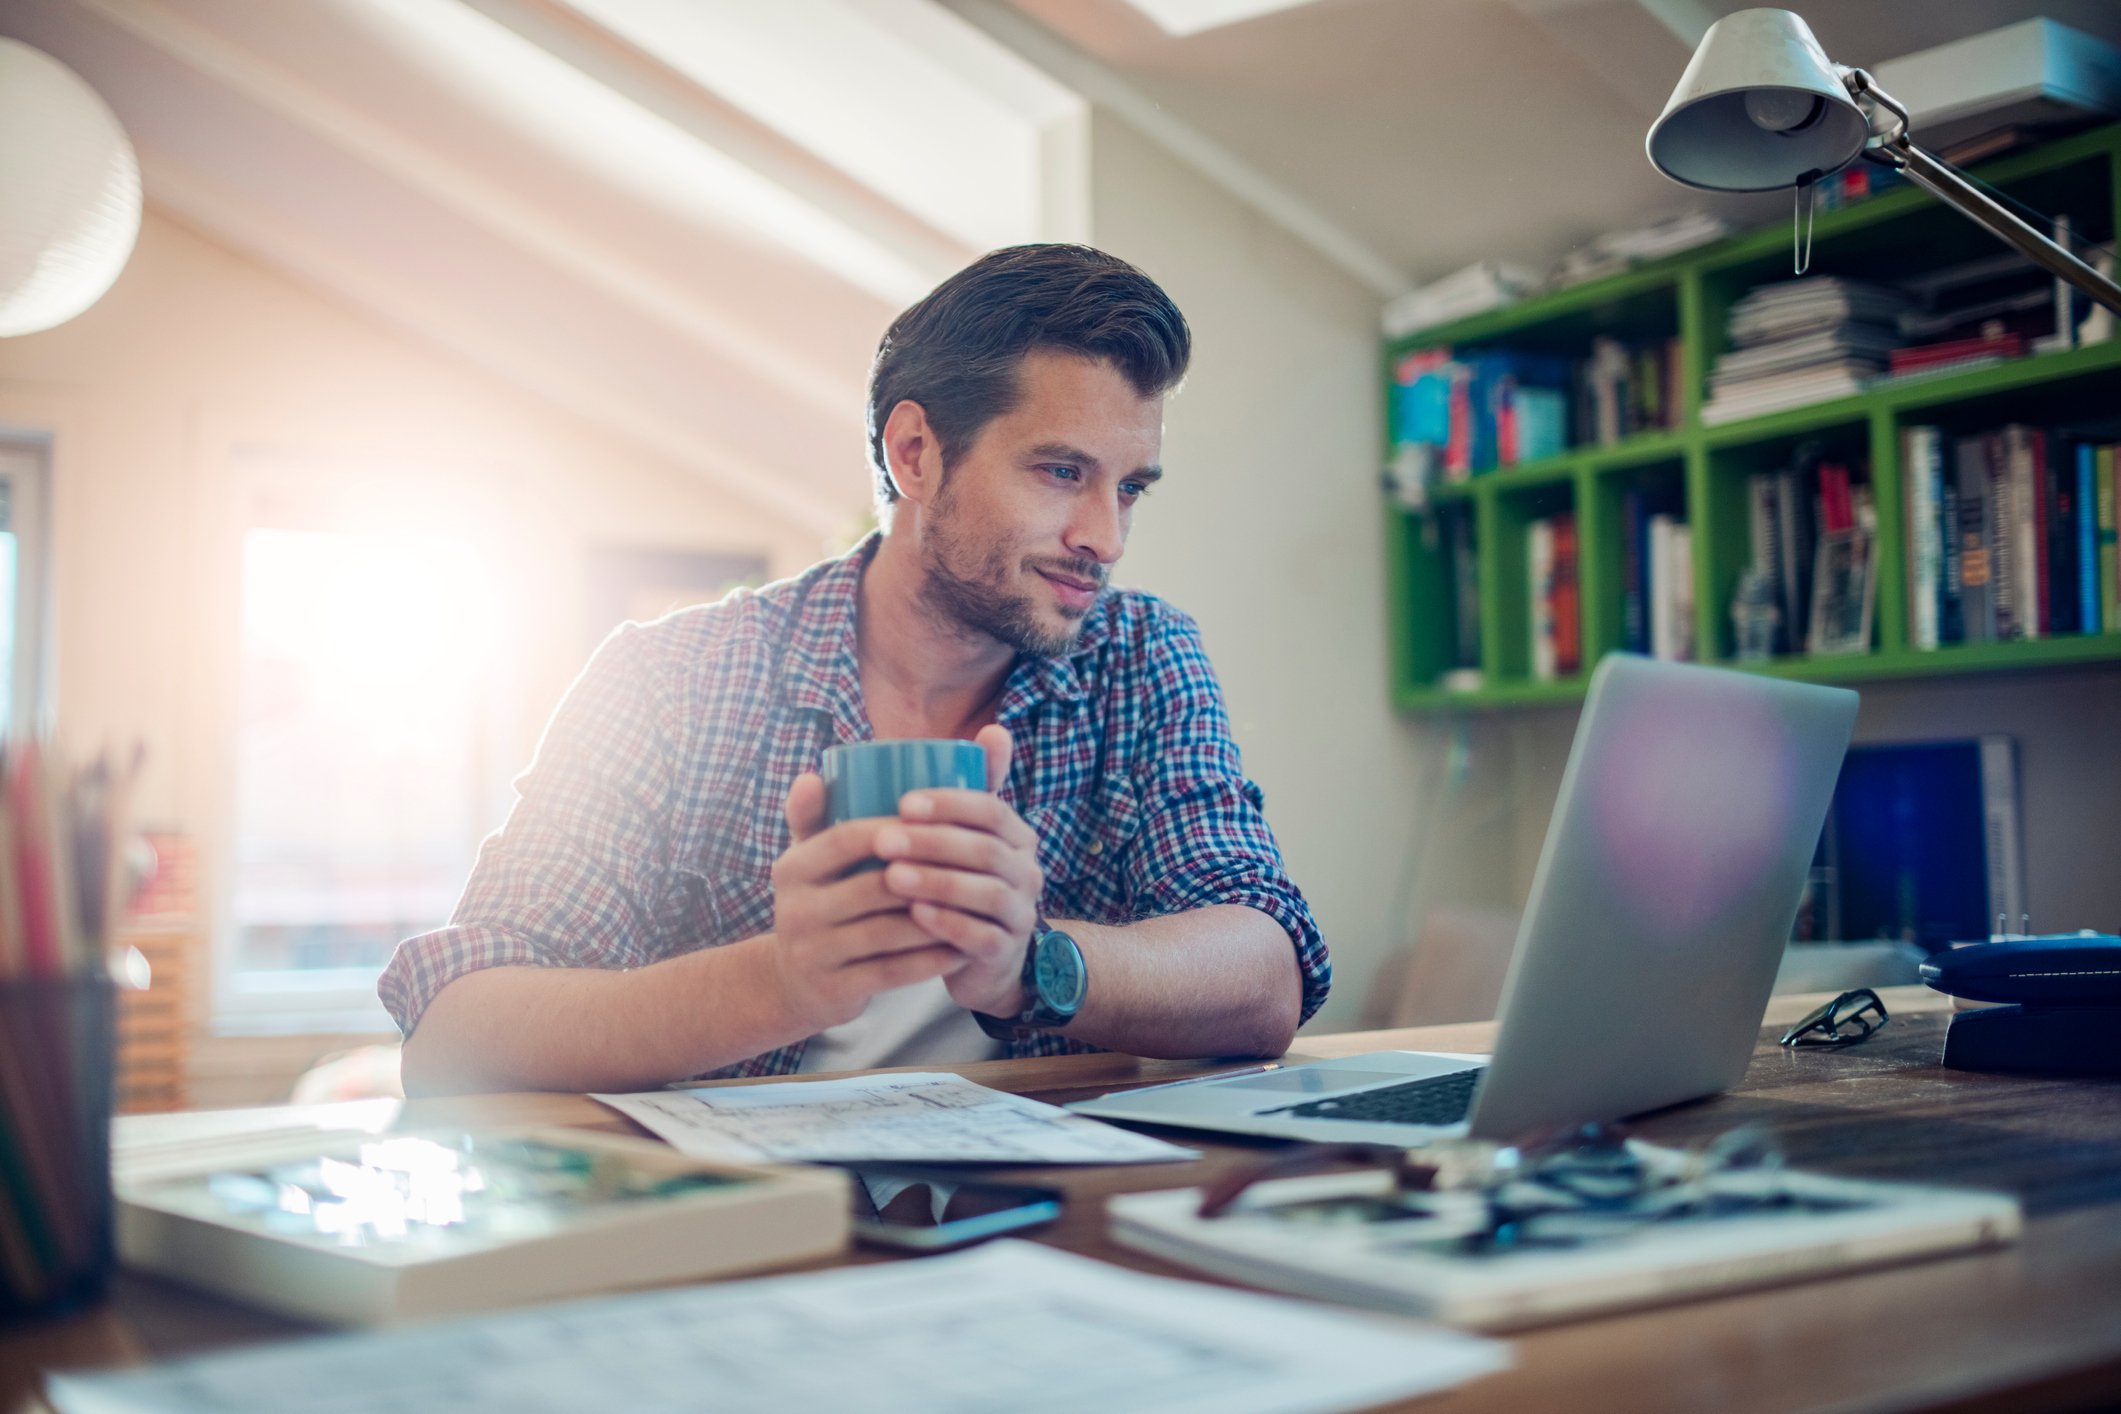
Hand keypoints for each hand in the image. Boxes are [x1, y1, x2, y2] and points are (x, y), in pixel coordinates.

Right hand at [767, 772, 968, 1031]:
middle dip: (927, 876)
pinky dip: (932, 959)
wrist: (793, 982)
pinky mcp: (835, 989)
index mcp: (793, 869)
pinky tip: (961, 948)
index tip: (940, 824)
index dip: (896, 830)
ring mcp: (814, 952)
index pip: (847, 840)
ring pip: (889, 931)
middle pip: (874, 887)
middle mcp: (795, 910)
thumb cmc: (818, 904)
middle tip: (974, 867)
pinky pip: (894, 971)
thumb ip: (812, 816)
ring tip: (976, 905)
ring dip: (938, 918)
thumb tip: (815, 776)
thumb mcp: (807, 861)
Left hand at [873, 725, 1044, 1018]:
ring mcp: (1021, 912)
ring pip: (985, 892)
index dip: (949, 804)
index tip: (902, 803)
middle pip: (985, 849)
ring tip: (890, 878)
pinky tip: (915, 916)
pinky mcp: (1006, 950)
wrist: (975, 958)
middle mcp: (1026, 870)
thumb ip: (957, 791)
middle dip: (932, 842)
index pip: (990, 808)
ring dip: (936, 882)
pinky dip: (948, 924)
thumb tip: (990, 729)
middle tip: (883, 841)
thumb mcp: (954, 837)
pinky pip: (982, 936)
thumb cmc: (954, 883)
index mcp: (1014, 834)